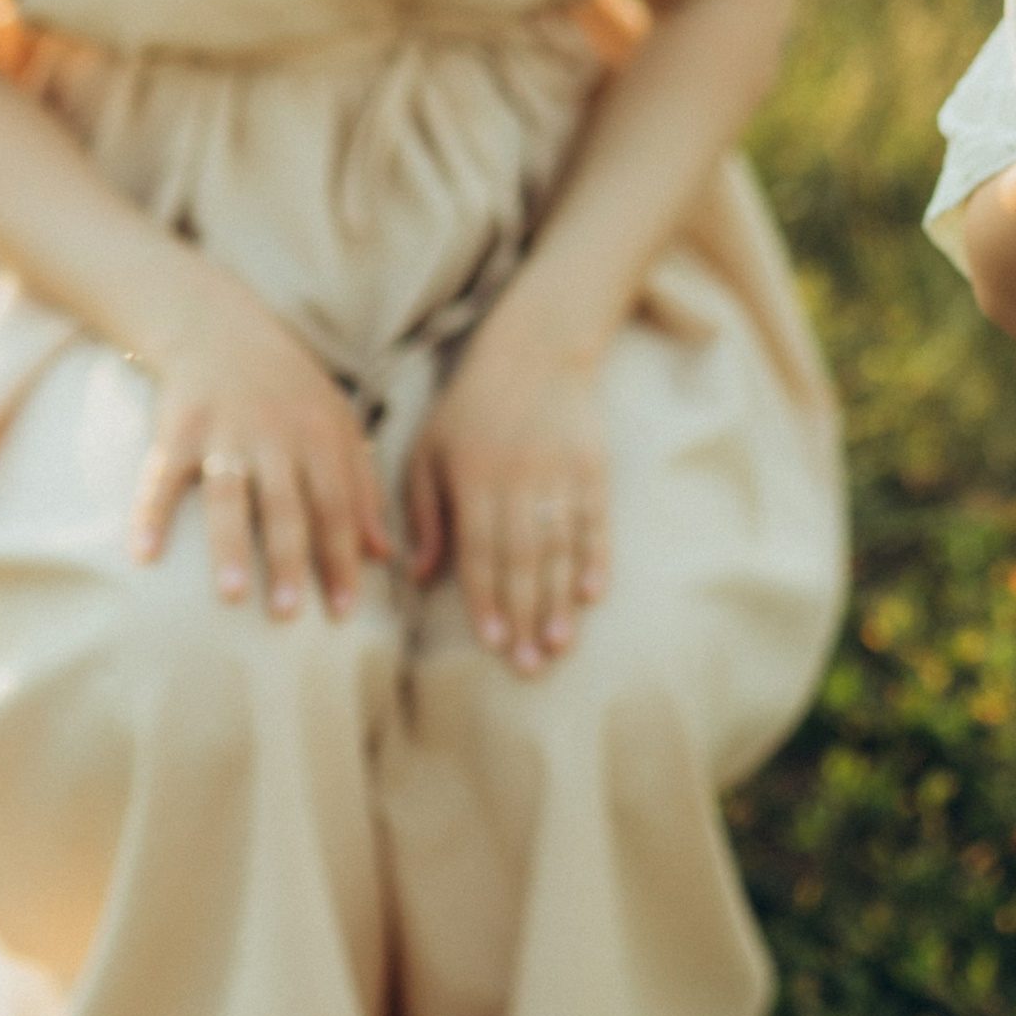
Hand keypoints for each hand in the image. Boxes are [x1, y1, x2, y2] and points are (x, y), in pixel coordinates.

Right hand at [131, 283, 390, 620]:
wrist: (221, 326)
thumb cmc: (288, 390)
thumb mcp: (336, 426)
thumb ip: (360, 489)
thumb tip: (384, 556)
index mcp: (320, 438)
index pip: (337, 506)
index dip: (341, 558)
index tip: (344, 612)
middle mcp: (276, 436)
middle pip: (285, 505)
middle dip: (288, 560)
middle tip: (287, 615)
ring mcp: (225, 431)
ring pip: (230, 494)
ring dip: (230, 545)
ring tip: (232, 595)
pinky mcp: (178, 427)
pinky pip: (162, 475)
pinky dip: (152, 513)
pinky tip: (144, 555)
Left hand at [405, 329, 609, 673]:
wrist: (536, 350)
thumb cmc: (470, 406)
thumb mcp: (429, 450)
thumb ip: (425, 513)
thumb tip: (420, 576)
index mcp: (473, 478)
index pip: (479, 550)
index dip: (485, 599)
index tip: (490, 642)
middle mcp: (518, 479)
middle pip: (522, 560)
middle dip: (524, 615)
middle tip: (527, 664)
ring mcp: (560, 473)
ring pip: (560, 548)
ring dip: (559, 600)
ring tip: (557, 644)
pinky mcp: (593, 467)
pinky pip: (595, 521)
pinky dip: (595, 558)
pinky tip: (592, 595)